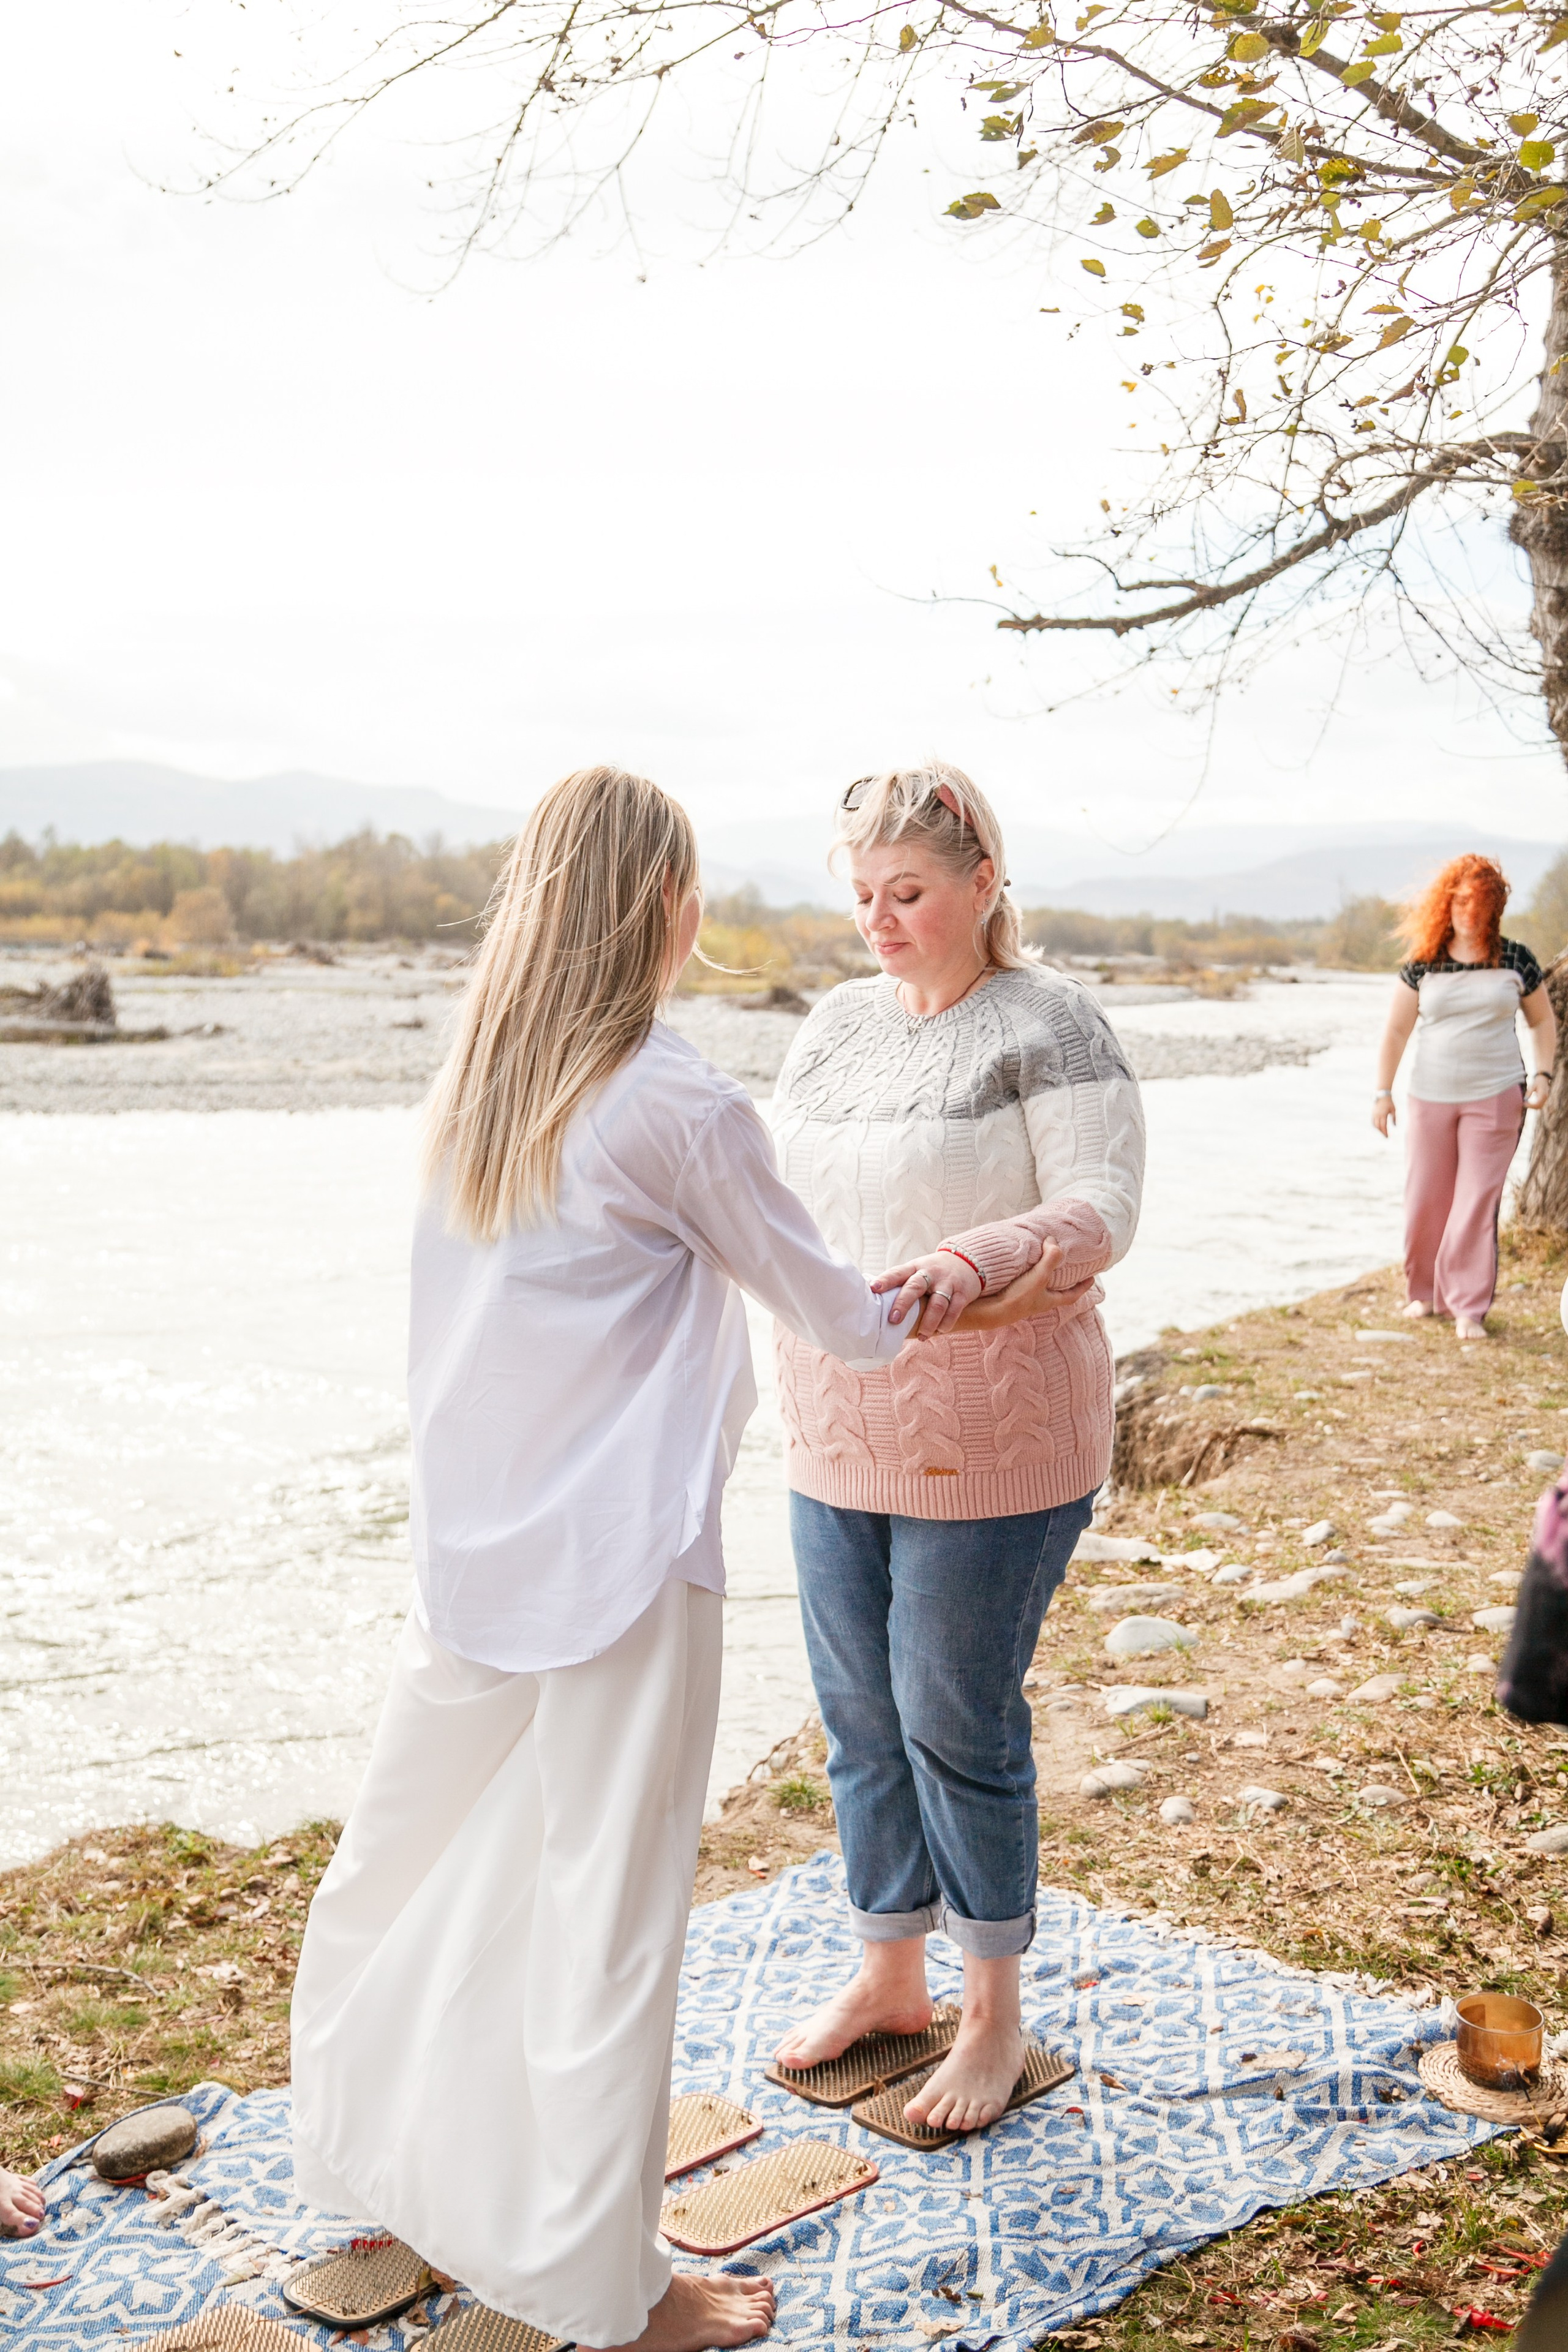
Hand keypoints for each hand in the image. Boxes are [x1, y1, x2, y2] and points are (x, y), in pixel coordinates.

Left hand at [874, 1250, 983, 1339]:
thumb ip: (900, 1284)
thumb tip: (874, 1304)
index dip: (885, 1280)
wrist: (967, 1262)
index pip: (897, 1273)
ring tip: (921, 1337)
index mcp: (914, 1268)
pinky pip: (954, 1310)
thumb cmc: (932, 1273)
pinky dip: (946, 1323)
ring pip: (938, 1303)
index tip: (873, 1288)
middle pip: (915, 1287)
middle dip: (903, 1304)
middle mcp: (930, 1273)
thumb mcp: (917, 1271)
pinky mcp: (962, 1293)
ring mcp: (947, 1282)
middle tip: (893, 1320)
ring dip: (929, 1322)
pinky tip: (939, 1332)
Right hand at [951, 1244, 1096, 1333]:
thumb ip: (1050, 1259)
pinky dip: (1024, 1272)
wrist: (988, 1311)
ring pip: (1037, 1286)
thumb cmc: (1017, 1298)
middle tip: (1067, 1265)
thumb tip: (1054, 1241)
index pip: (1072, 1295)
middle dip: (1062, 1279)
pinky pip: (1021, 1281)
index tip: (1092, 1278)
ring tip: (1043, 1259)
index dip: (1083, 1287)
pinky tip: (1020, 1264)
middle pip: (1055, 1290)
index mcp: (1048, 1300)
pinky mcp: (1008, 1294)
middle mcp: (1037, 1301)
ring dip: (1041, 1274)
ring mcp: (1022, 1299)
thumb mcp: (1039, 1277)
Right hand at [1372, 1094, 1395, 1136]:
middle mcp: (1377, 1115)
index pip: (1383, 1126)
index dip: (1385, 1132)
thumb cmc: (1389, 1102)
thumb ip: (1394, 1118)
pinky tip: (1379, 1127)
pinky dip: (1375, 1126)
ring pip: (1374, 1125)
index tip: (1388, 1137)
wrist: (1382, 1095)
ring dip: (1378, 1129)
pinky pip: (1372, 1121)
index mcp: (1383, 1114)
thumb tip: (1394, 1126)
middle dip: (1382, 1132)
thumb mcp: (1394, 1110)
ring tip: (1383, 1132)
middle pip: (1378, 1127)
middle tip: (1386, 1136)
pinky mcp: (1372, 1113)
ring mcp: (1374, 1114)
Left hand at [1527, 1071, 1552, 1110]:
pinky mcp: (1543, 1098)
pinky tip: (1528, 1103)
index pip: (1537, 1103)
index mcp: (1543, 1094)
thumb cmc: (1537, 1081)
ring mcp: (1545, 1098)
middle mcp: (1545, 1097)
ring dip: (1533, 1107)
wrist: (1543, 1078)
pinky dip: (1534, 1105)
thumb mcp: (1532, 1086)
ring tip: (1525, 1104)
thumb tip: (1525, 1099)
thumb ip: (1529, 1092)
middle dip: (1531, 1107)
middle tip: (1524, 1105)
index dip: (1531, 1105)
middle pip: (1539, 1106)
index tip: (1524, 1104)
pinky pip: (1539, 1104)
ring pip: (1539, 1106)